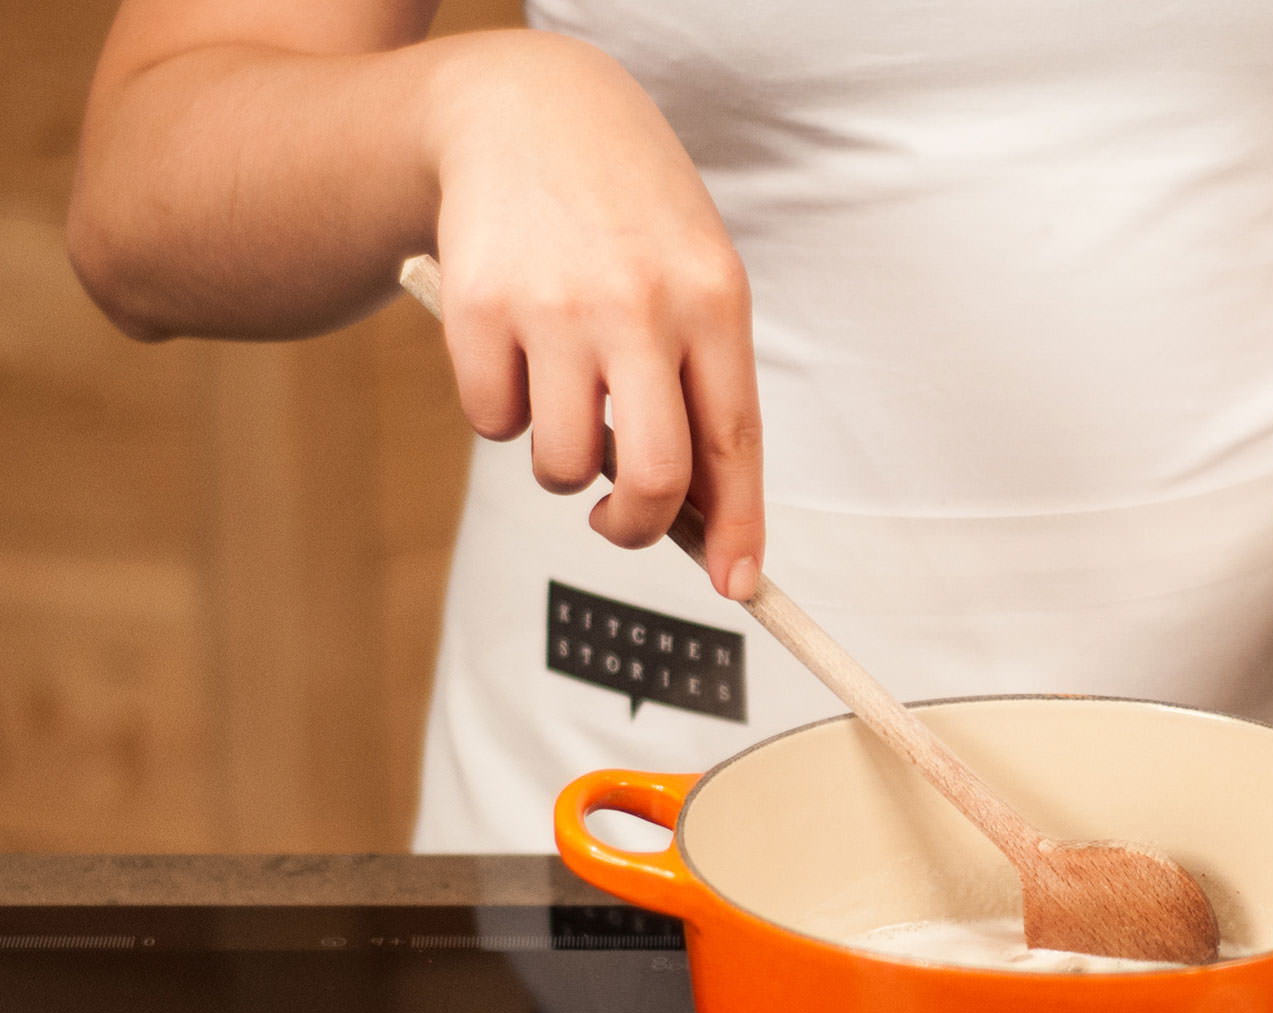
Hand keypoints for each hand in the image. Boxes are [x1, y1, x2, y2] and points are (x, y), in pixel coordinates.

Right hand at [428, 33, 763, 595]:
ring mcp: (555, 306)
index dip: (737, 529)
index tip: (738, 586)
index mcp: (714, 302)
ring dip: (558, 465)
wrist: (529, 109)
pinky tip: (514, 349)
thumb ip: (702, 387)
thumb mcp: (695, 279)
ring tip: (563, 400)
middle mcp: (640, 306)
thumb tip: (701, 520)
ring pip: (558, 466)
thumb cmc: (630, 219)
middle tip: (617, 521)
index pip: (733, 445)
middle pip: (651, 478)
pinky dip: (501, 411)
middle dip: (635, 530)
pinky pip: (491, 420)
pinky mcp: (477, 306)